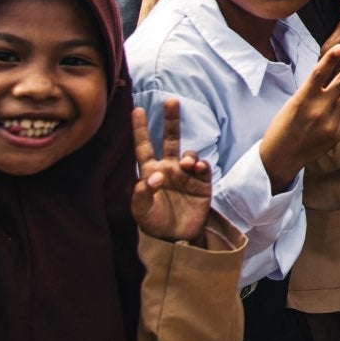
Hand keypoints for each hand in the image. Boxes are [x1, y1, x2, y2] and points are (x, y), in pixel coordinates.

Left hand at [130, 98, 213, 242]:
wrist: (176, 238)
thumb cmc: (154, 223)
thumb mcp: (140, 211)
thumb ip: (141, 193)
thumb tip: (154, 176)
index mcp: (150, 172)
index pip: (143, 146)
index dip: (140, 129)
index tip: (136, 110)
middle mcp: (169, 168)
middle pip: (170, 139)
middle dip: (171, 120)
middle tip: (172, 101)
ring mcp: (186, 175)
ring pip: (189, 154)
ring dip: (189, 155)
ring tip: (187, 164)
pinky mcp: (202, 183)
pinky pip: (203, 167)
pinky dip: (201, 164)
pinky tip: (197, 168)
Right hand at [259, 41, 339, 190]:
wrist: (281, 157)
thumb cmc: (284, 126)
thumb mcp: (294, 104)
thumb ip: (315, 90)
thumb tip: (337, 78)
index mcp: (302, 99)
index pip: (318, 74)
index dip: (330, 59)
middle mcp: (318, 110)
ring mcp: (330, 122)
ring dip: (335, 99)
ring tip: (316, 114)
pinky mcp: (337, 133)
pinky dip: (336, 113)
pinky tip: (320, 125)